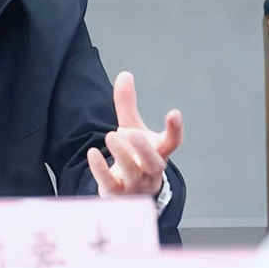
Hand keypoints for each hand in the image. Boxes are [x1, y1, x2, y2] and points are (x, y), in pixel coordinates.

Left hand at [86, 71, 183, 196]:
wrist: (129, 192)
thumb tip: (125, 74)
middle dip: (144, 148)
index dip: (175, 129)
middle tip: (132, 132)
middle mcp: (150, 169)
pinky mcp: (117, 192)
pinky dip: (100, 169)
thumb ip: (127, 104)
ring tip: (111, 135)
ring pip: (133, 172)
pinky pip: (110, 182)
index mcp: (158, 152)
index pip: (172, 142)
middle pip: (154, 161)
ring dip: (122, 154)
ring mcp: (135, 183)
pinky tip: (93, 153)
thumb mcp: (131, 128)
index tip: (174, 113)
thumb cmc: (134, 156)